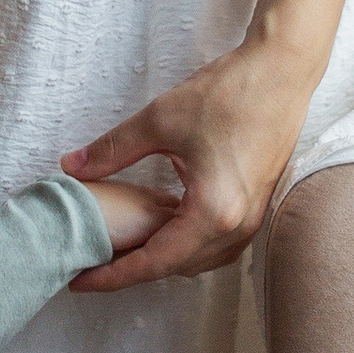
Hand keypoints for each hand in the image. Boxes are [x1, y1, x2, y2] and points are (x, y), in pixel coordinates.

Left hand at [64, 35, 322, 289]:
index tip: (81, 281)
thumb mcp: (160, 121)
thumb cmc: (230, 93)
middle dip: (133, 269)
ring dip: (163, 258)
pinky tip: (165, 226)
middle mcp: (236, 225)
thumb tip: (71, 167)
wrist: (282, 71)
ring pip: (199, 260)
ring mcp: (252, 218)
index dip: (113, 275)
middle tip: (94, 263)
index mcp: (213, 212)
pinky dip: (187, 243)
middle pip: (177, 267)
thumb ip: (112, 150)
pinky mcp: (257, 205)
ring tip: (125, 249)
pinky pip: (216, 242)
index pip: (154, 262)